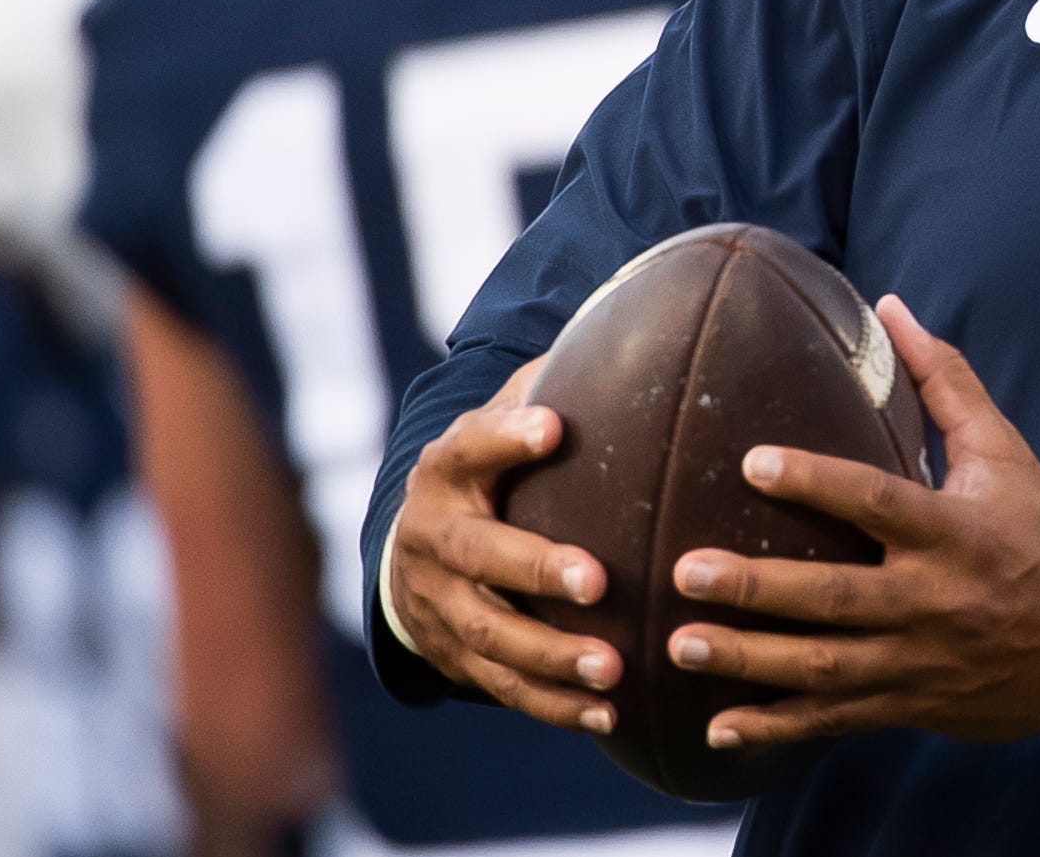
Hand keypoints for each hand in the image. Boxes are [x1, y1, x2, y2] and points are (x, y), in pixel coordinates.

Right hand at [387, 354, 625, 734]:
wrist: (414, 553)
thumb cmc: (490, 473)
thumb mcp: (502, 423)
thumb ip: (547, 386)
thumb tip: (625, 326)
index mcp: (448, 468)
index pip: (471, 444)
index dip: (506, 435)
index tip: (556, 426)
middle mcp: (432, 535)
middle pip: (478, 555)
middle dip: (536, 569)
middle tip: (597, 580)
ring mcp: (437, 603)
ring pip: (490, 635)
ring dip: (552, 655)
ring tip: (614, 667)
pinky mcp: (452, 656)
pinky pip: (502, 686)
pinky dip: (552, 703)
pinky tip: (606, 713)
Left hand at [665, 296, 1039, 749]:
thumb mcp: (1006, 454)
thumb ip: (946, 383)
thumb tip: (893, 309)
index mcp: (955, 532)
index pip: (877, 502)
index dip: (815, 483)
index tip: (752, 463)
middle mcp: (934, 600)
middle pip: (834, 598)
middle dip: (757, 589)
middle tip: (686, 571)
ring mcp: (919, 661)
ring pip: (823, 667)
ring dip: (749, 660)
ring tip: (679, 645)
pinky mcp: (911, 704)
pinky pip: (835, 720)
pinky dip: (776, 727)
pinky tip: (717, 726)